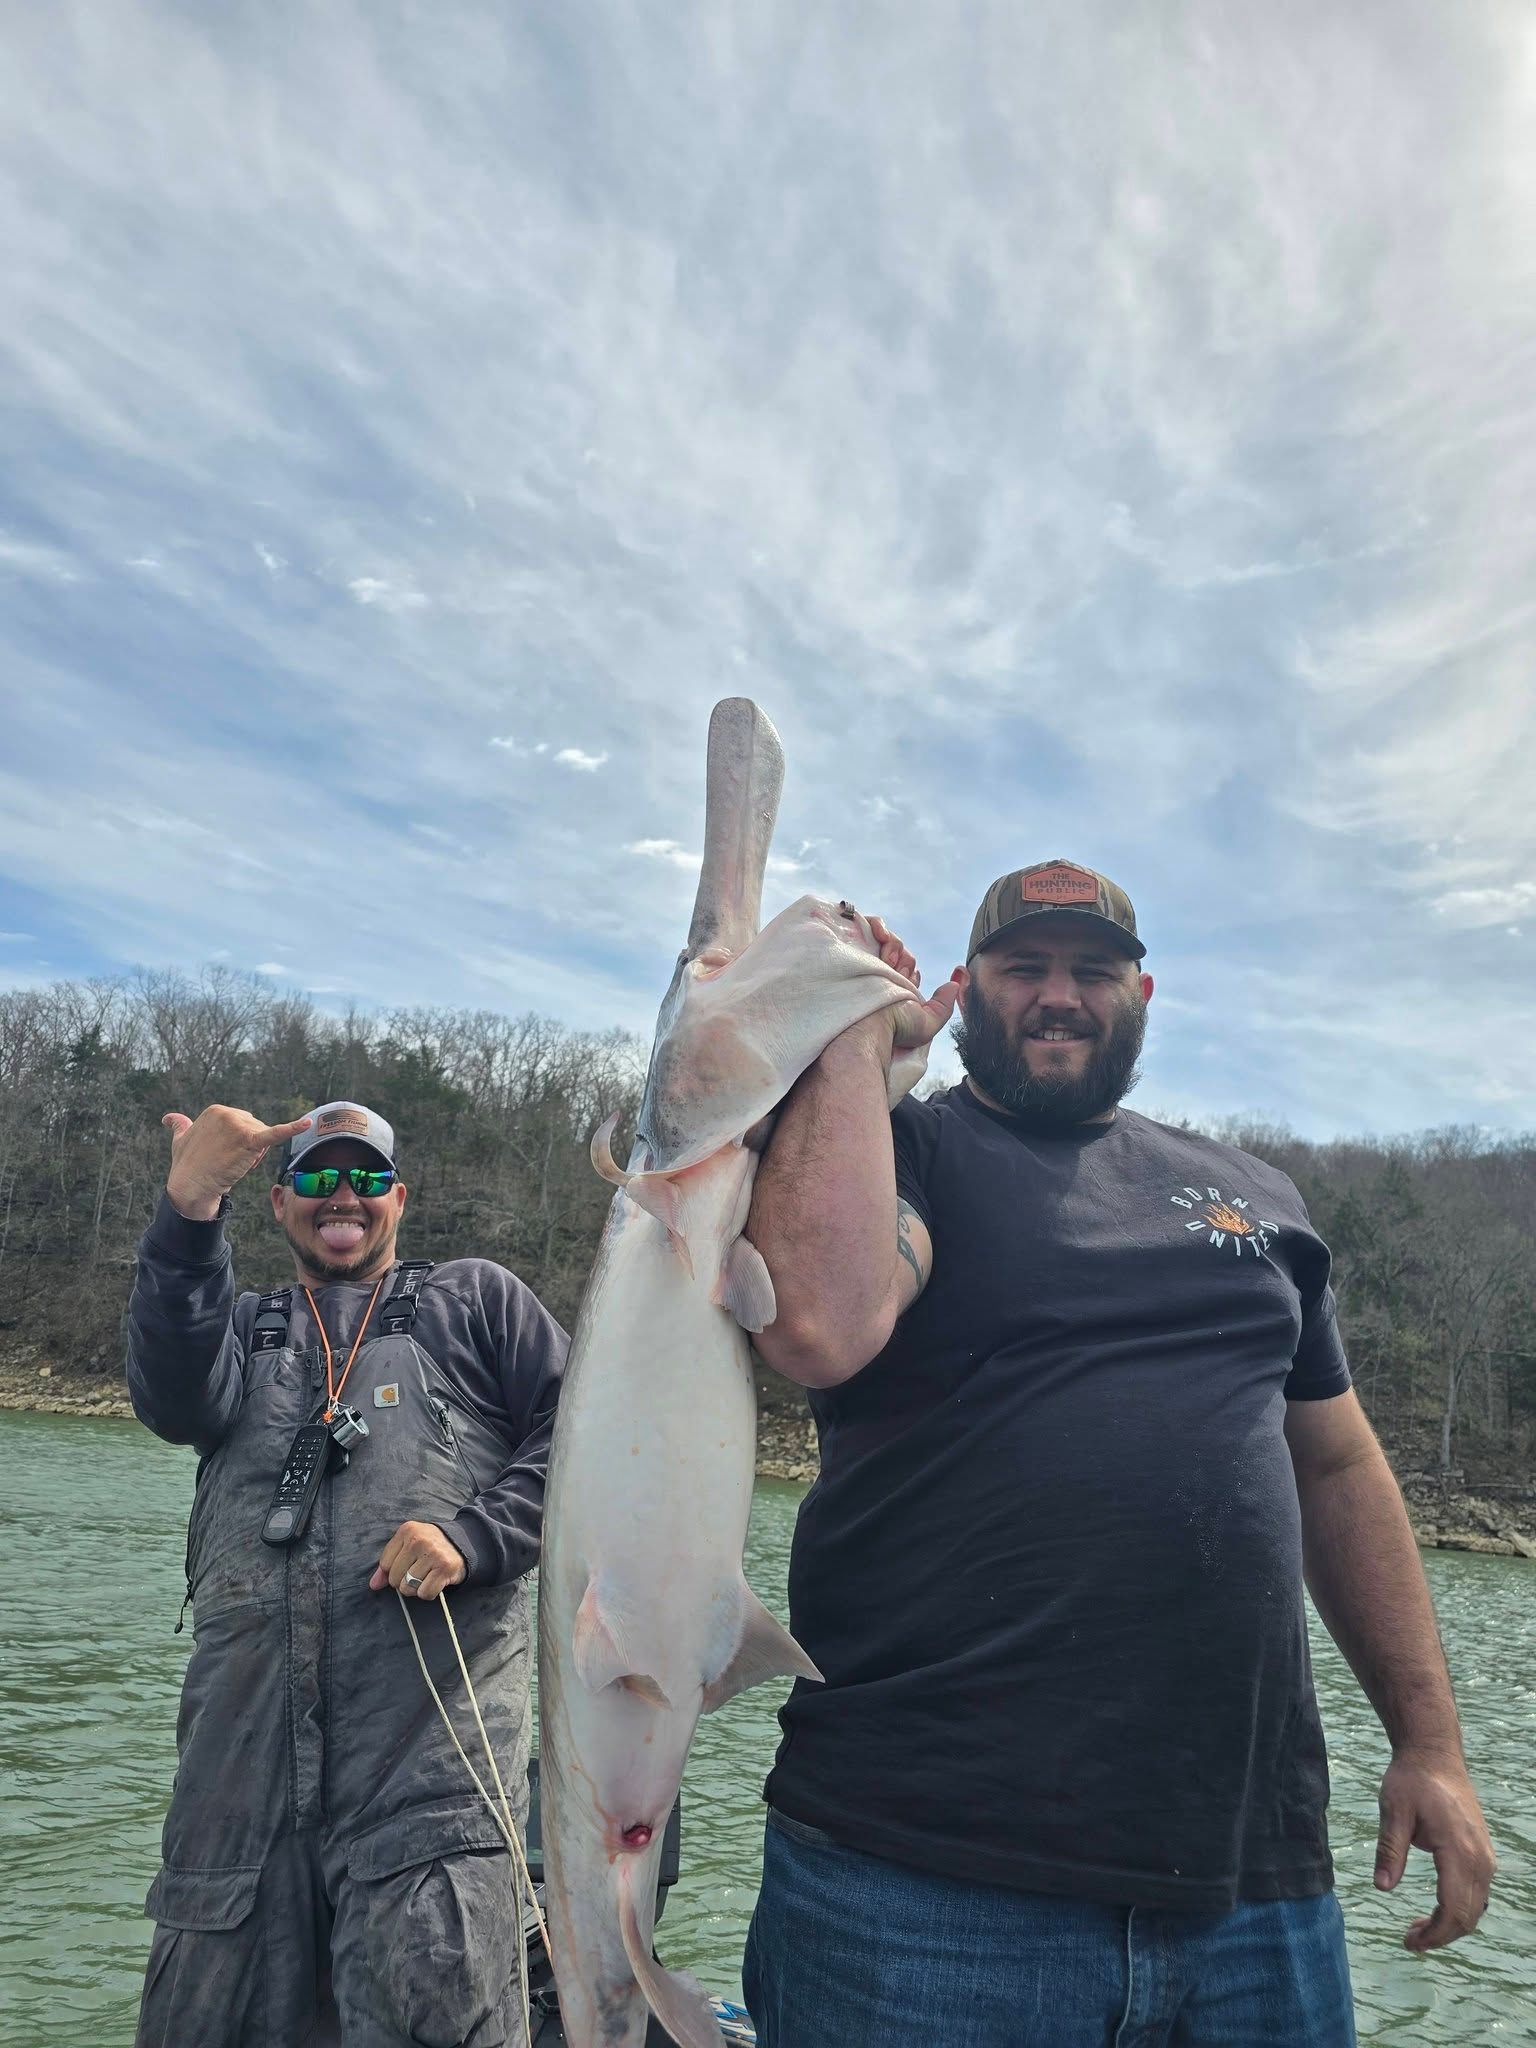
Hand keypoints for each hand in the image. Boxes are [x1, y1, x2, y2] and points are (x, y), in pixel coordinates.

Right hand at [162, 1105, 312, 1220]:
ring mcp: (239, 1126)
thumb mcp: (180, 1140)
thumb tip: (168, 1118)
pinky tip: (307, 1123)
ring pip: (263, 1138)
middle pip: (256, 1129)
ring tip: (234, 1164)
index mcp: (216, 1110)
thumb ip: (179, 1126)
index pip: (244, 1124)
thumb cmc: (186, 1165)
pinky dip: (292, 1128)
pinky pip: (274, 1134)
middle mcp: (228, 1113)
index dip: (238, 1142)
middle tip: (228, 1162)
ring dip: (254, 1155)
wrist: (190, 1185)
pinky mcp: (249, 1141)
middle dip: (248, 1148)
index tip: (223, 1154)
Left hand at [370, 1520, 467, 1600]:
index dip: (394, 1570)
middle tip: (418, 1571)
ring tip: (427, 1576)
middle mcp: (419, 1540)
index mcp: (407, 1530)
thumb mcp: (407, 1547)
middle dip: (404, 1581)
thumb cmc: (429, 1547)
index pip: (385, 1564)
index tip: (407, 1564)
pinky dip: (428, 1592)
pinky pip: (424, 1593)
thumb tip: (374, 1585)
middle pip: (394, 1578)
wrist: (462, 1544)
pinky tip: (435, 1581)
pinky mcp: (444, 1568)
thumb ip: (388, 1565)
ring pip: (408, 1588)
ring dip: (416, 1588)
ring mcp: (433, 1554)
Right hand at [862, 916, 960, 1052]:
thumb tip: (954, 985)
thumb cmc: (894, 1030)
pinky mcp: (853, 949)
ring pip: (887, 940)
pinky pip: (867, 925)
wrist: (868, 1024)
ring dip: (893, 945)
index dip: (910, 968)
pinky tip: (880, 934)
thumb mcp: (927, 1024)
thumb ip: (944, 1005)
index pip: (906, 967)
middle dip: (904, 959)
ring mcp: (866, 961)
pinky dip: (876, 925)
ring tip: (889, 959)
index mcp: (895, 989)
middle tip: (899, 972)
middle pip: (899, 951)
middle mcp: (879, 974)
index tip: (910, 977)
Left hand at [1375, 1749, 1494, 1949]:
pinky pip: (1477, 1893)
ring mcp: (1485, 1857)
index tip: (1409, 1942)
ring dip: (1450, 1925)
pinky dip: (1459, 1909)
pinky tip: (1434, 1910)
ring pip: (1475, 1908)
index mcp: (1459, 1851)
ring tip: (1416, 1928)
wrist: (1435, 1755)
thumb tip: (1382, 1888)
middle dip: (1440, 1935)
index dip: (1434, 1934)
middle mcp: (1480, 1859)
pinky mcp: (1482, 1854)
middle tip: (1408, 1939)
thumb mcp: (1393, 1810)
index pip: (1454, 1910)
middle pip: (1468, 1916)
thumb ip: (1390, 1850)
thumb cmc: (1412, 1779)